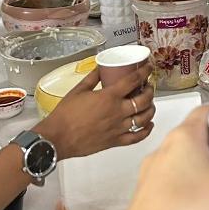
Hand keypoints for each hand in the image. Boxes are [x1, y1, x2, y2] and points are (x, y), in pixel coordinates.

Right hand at [34, 62, 154, 159]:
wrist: (57, 138)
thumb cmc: (65, 115)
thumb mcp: (78, 90)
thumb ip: (92, 78)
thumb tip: (100, 68)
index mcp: (109, 97)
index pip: (134, 80)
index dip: (144, 72)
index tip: (148, 68)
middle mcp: (118, 112)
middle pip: (144, 99)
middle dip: (150, 90)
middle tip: (148, 86)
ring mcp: (119, 127)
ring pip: (144, 118)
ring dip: (151, 109)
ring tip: (150, 103)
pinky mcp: (116, 141)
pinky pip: (137, 137)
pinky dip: (146, 131)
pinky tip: (149, 124)